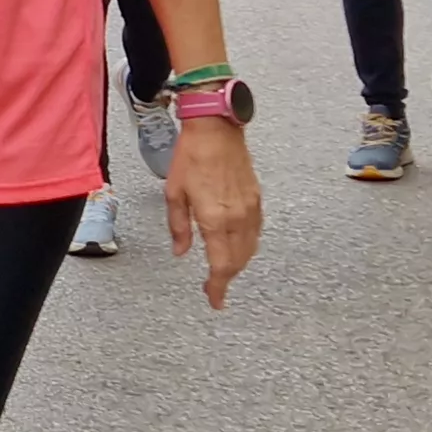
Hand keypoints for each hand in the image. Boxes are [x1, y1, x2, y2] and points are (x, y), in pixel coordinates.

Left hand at [162, 118, 261, 309]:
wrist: (216, 129)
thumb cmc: (191, 157)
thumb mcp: (174, 194)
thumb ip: (178, 227)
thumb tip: (181, 252)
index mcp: (214, 220)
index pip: (220, 265)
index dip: (218, 287)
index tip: (215, 301)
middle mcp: (236, 218)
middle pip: (237, 262)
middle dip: (226, 278)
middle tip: (213, 287)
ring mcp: (250, 209)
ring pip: (249, 249)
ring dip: (237, 264)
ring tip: (223, 270)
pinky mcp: (257, 199)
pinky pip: (255, 232)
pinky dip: (247, 246)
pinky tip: (237, 247)